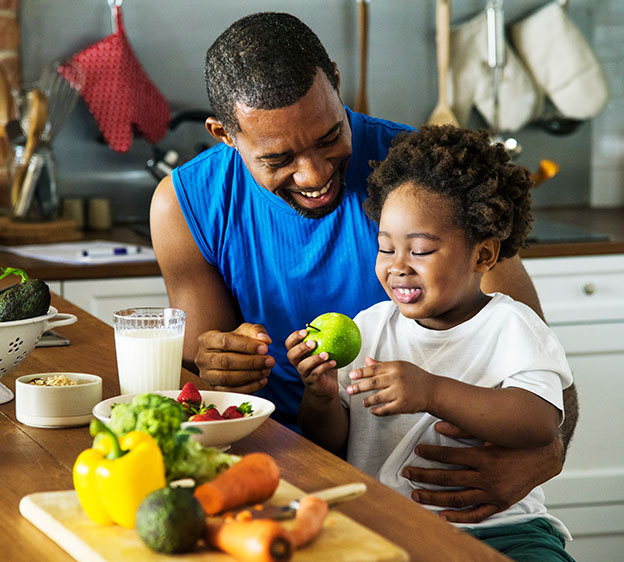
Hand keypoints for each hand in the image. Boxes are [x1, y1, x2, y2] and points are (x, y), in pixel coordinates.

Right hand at [194, 323, 274, 393]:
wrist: (227, 355)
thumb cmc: (236, 341)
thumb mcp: (245, 331)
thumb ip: (255, 331)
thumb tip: (264, 339)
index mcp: (206, 339)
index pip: (225, 341)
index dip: (246, 345)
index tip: (265, 348)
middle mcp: (202, 358)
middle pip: (226, 361)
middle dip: (251, 362)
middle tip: (270, 361)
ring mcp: (206, 375)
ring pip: (227, 378)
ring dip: (250, 375)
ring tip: (267, 371)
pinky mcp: (213, 389)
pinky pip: (230, 391)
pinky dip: (248, 387)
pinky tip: (262, 381)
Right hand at [285, 329, 337, 398]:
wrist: (327, 387)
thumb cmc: (325, 366)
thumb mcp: (324, 351)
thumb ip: (325, 340)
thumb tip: (335, 322)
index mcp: (299, 354)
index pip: (289, 344)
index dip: (294, 337)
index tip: (305, 331)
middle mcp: (298, 364)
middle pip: (291, 355)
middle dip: (300, 348)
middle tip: (312, 342)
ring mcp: (304, 374)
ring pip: (303, 366)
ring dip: (314, 359)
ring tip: (326, 354)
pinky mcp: (312, 382)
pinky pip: (316, 374)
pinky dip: (324, 367)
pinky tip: (334, 362)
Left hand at [346, 357, 432, 415]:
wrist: (433, 390)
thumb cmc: (415, 377)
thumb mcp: (400, 366)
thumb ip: (382, 364)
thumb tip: (366, 360)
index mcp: (395, 367)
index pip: (374, 369)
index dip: (360, 372)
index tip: (351, 376)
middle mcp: (397, 378)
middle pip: (373, 383)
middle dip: (358, 387)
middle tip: (349, 390)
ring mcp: (400, 392)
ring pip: (377, 397)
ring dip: (368, 401)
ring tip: (363, 402)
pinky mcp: (403, 405)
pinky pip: (386, 410)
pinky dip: (378, 411)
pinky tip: (373, 411)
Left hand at [402, 421, 564, 522]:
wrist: (544, 456)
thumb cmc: (514, 441)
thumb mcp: (491, 432)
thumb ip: (464, 428)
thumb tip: (439, 425)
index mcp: (484, 457)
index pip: (450, 456)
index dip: (431, 452)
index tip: (417, 450)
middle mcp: (487, 477)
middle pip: (448, 479)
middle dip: (424, 476)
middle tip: (406, 473)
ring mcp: (493, 493)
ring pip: (457, 498)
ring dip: (434, 498)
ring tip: (415, 494)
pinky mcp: (500, 503)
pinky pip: (477, 514)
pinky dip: (460, 518)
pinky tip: (442, 516)